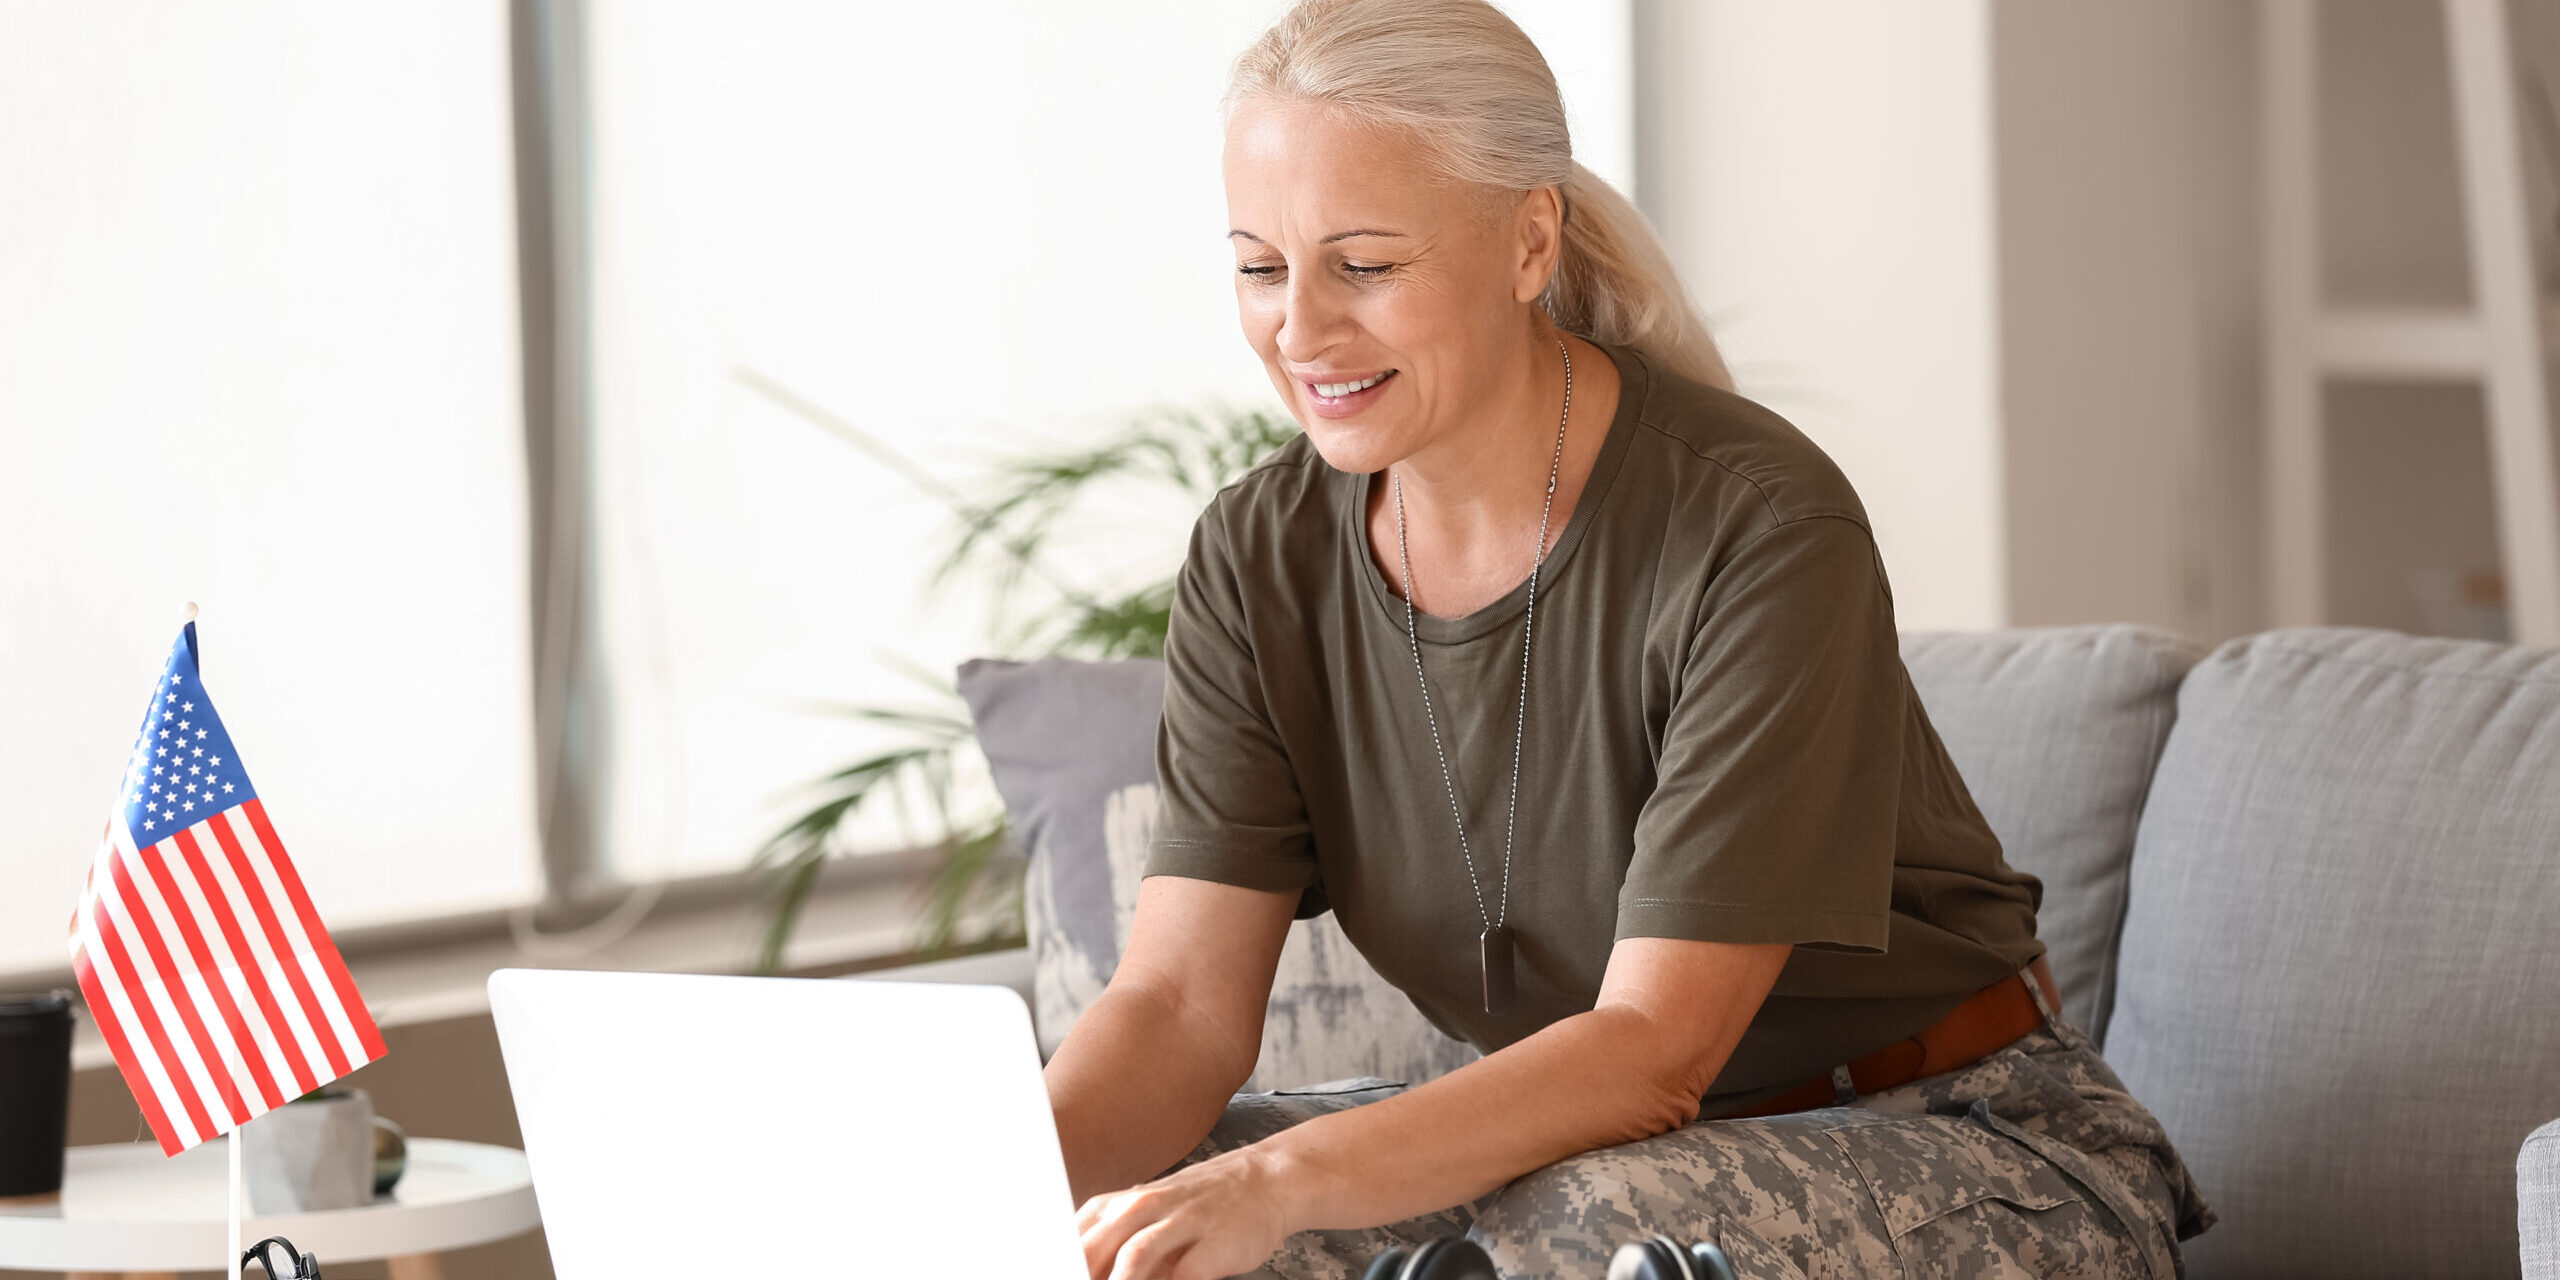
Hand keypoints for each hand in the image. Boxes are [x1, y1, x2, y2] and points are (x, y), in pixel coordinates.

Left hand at [1075, 1145, 1300, 1279]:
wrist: (1265, 1182)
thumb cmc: (1199, 1207)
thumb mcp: (1147, 1215)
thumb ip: (1112, 1245)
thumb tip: (1073, 1269)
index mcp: (1119, 1206)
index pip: (1071, 1239)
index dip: (1056, 1263)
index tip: (1047, 1276)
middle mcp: (1144, 1209)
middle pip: (1093, 1248)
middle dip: (1076, 1273)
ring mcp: (1180, 1223)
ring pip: (1134, 1256)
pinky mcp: (1212, 1244)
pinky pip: (1184, 1274)